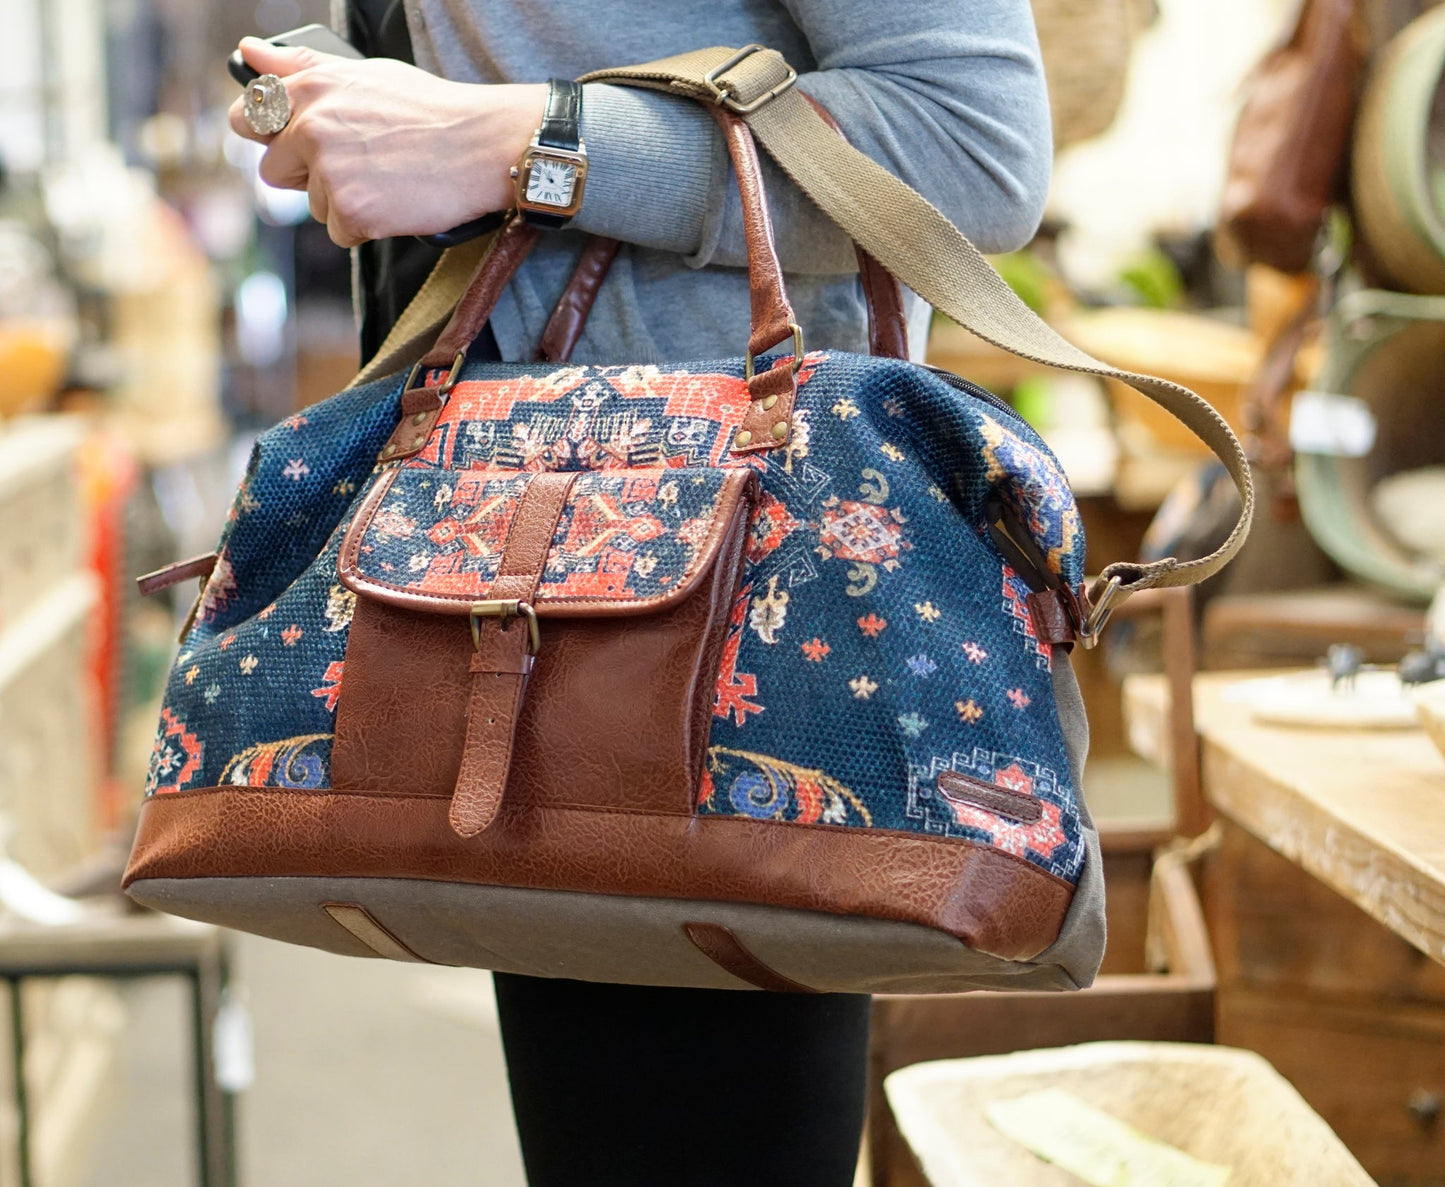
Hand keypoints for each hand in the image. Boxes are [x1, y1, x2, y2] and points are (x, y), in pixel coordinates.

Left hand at [228, 38, 545, 246]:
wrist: (481, 145)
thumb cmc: (432, 111)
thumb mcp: (364, 74)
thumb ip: (301, 68)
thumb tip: (249, 54)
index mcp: (311, 87)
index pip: (250, 116)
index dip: (273, 136)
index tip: (298, 143)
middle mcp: (312, 126)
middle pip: (276, 171)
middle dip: (310, 176)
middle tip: (362, 166)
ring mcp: (330, 170)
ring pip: (314, 205)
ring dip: (346, 202)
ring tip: (388, 181)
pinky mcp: (351, 210)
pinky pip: (340, 232)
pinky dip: (367, 227)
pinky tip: (395, 202)